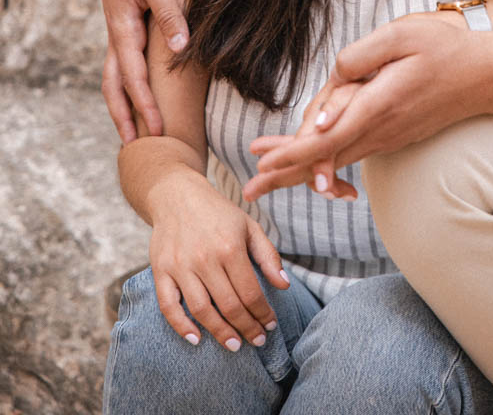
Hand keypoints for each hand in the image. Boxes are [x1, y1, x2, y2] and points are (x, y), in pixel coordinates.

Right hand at [96, 0, 188, 141]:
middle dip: (125, 116)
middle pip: (115, 85)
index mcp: (123, 26)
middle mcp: (116, 32)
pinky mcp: (125, 22)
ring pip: (114, 75)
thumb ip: (168, 12)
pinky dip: (126, 83)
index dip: (145, 104)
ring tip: (132, 129)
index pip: (133, 76)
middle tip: (136, 147)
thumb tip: (180, 48)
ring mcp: (118, 28)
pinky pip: (122, 61)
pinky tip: (139, 93)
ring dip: (122, 104)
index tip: (157, 129)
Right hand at [149, 172, 288, 350]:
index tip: (271, 326)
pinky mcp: (160, 270)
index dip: (263, 314)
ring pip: (201, 310)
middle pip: (229, 305)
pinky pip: (168, 305)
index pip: (251, 292)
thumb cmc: (218, 213)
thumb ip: (268, 256)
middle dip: (247, 328)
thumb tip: (284, 286)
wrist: (177, 195)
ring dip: (219, 332)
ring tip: (234, 345)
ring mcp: (180, 265)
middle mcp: (205, 258)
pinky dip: (180, 326)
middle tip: (257, 341)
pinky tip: (196, 338)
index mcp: (230, 246)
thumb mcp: (249, 226)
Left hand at [245, 15, 480, 196]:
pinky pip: (354, 153)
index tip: (263, 165)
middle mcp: (381, 129)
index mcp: (378, 104)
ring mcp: (389, 136)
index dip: (292, 153)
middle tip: (250, 190)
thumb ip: (362, 55)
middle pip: (325, 159)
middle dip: (285, 173)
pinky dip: (327, 163)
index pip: (327, 138)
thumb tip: (333, 77)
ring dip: (301, 169)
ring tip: (268, 177)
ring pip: (338, 159)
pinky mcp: (394, 135)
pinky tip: (313, 169)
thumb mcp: (402, 35)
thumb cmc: (445, 49)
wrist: (486, 76)